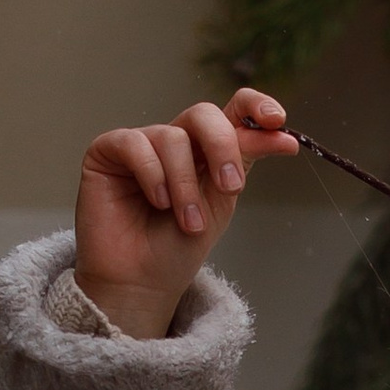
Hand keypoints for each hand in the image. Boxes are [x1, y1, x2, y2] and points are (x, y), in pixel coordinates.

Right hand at [73, 92, 299, 338]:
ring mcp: (140, 144)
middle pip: (203, 114)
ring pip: (172, 137)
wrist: (141, 282)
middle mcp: (174, 141)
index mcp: (205, 150)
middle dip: (222, 147)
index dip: (254, 106)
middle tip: (230, 186)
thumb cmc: (177, 247)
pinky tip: (156, 202)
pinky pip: (134, 144)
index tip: (277, 121)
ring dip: (185, 184)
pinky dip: (152, 174)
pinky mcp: (106, 152)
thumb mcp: (222, 200)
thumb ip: (243, 161)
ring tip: (187, 221)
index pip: (231, 111)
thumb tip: (283, 136)